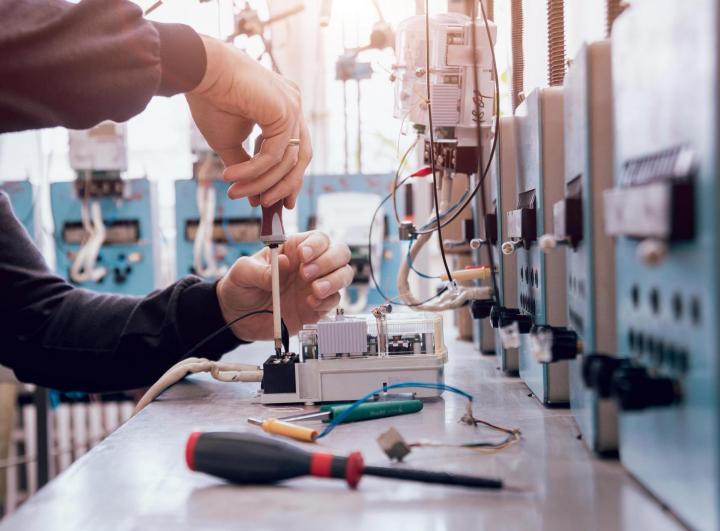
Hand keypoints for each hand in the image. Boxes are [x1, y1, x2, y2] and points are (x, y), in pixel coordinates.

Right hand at [186, 36, 311, 208]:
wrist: (199, 71)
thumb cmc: (211, 101)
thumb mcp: (230, 141)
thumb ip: (246, 165)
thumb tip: (253, 194)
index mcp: (285, 108)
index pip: (297, 150)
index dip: (288, 178)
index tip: (278, 200)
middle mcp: (293, 106)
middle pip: (301, 158)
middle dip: (284, 185)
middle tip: (266, 204)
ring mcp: (293, 107)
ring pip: (286, 161)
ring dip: (261, 182)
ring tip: (236, 193)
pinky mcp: (286, 111)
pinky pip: (273, 155)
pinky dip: (254, 171)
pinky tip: (232, 177)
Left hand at [216, 232, 352, 340]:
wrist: (237, 318)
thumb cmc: (240, 286)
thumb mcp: (242, 272)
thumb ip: (262, 269)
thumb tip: (284, 263)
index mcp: (295, 249)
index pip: (318, 239)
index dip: (316, 245)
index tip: (303, 256)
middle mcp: (311, 265)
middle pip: (340, 253)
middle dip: (329, 261)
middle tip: (306, 274)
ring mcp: (316, 286)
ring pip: (344, 275)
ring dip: (334, 280)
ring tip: (315, 291)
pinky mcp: (317, 308)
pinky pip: (334, 301)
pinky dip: (327, 301)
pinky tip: (310, 304)